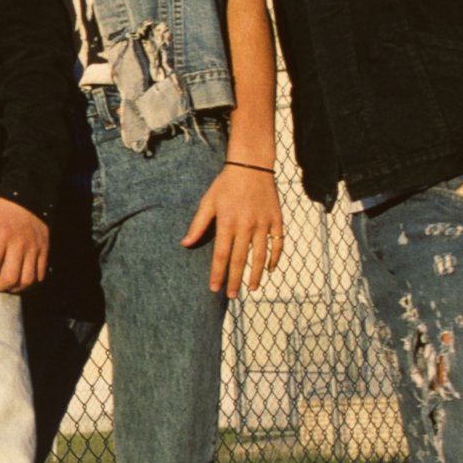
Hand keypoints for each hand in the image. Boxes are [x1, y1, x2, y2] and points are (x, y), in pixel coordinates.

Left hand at [0, 193, 48, 293]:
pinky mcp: (45, 249)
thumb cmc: (3, 202)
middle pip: (11, 277)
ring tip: (7, 286)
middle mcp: (19, 243)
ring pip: (28, 279)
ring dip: (16, 288)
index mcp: (1, 234)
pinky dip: (31, 283)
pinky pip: (41, 274)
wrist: (32, 194)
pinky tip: (21, 281)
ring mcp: (34, 247)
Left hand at [183, 162, 283, 295]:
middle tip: (232, 296)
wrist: (251, 166)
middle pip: (240, 260)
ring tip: (252, 288)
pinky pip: (278, 243)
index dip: (218, 273)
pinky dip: (275, 257)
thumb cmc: (226, 184)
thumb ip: (198, 224)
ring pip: (261, 255)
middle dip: (235, 280)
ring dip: (256, 274)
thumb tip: (185, 244)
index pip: (221, 255)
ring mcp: (264, 223)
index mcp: (227, 223)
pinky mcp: (276, 219)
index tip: (215, 288)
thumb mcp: (208, 202)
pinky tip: (270, 269)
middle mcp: (246, 226)